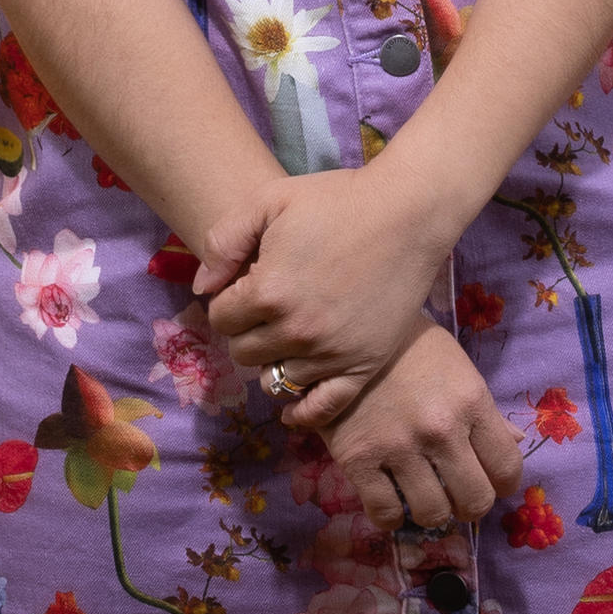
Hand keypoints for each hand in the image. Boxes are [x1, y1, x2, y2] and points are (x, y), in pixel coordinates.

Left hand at [194, 169, 451, 433]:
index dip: (229, 300)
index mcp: (268, 292)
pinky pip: (322, 409)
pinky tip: (291, 410)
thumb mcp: (269, 200)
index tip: (248, 285)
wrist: (409, 213)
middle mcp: (295, 331)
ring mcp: (331, 354)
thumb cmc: (338, 200)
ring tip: (287, 337)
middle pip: (244, 351)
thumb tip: (203, 289)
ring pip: (275, 381)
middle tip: (268, 308)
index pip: (221, 317)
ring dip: (274, 361)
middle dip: (247, 330)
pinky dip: (302, 413)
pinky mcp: (363, 366)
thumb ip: (224, 241)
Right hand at [319, 329, 524, 538]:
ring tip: (424, 497)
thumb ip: (486, 408)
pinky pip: (384, 514)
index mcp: (470, 400)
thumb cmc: (406, 345)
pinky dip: (391, 516)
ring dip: (432, 511)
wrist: (340, 336)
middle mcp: (440, 428)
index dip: (504, 483)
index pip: (507, 466)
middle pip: (475, 500)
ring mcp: (398, 446)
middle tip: (458, 496)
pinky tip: (390, 500)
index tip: (494, 483)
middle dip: (471, 505)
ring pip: (433, 513)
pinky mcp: (358, 460)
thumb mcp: (455, 366)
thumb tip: (517, 442)